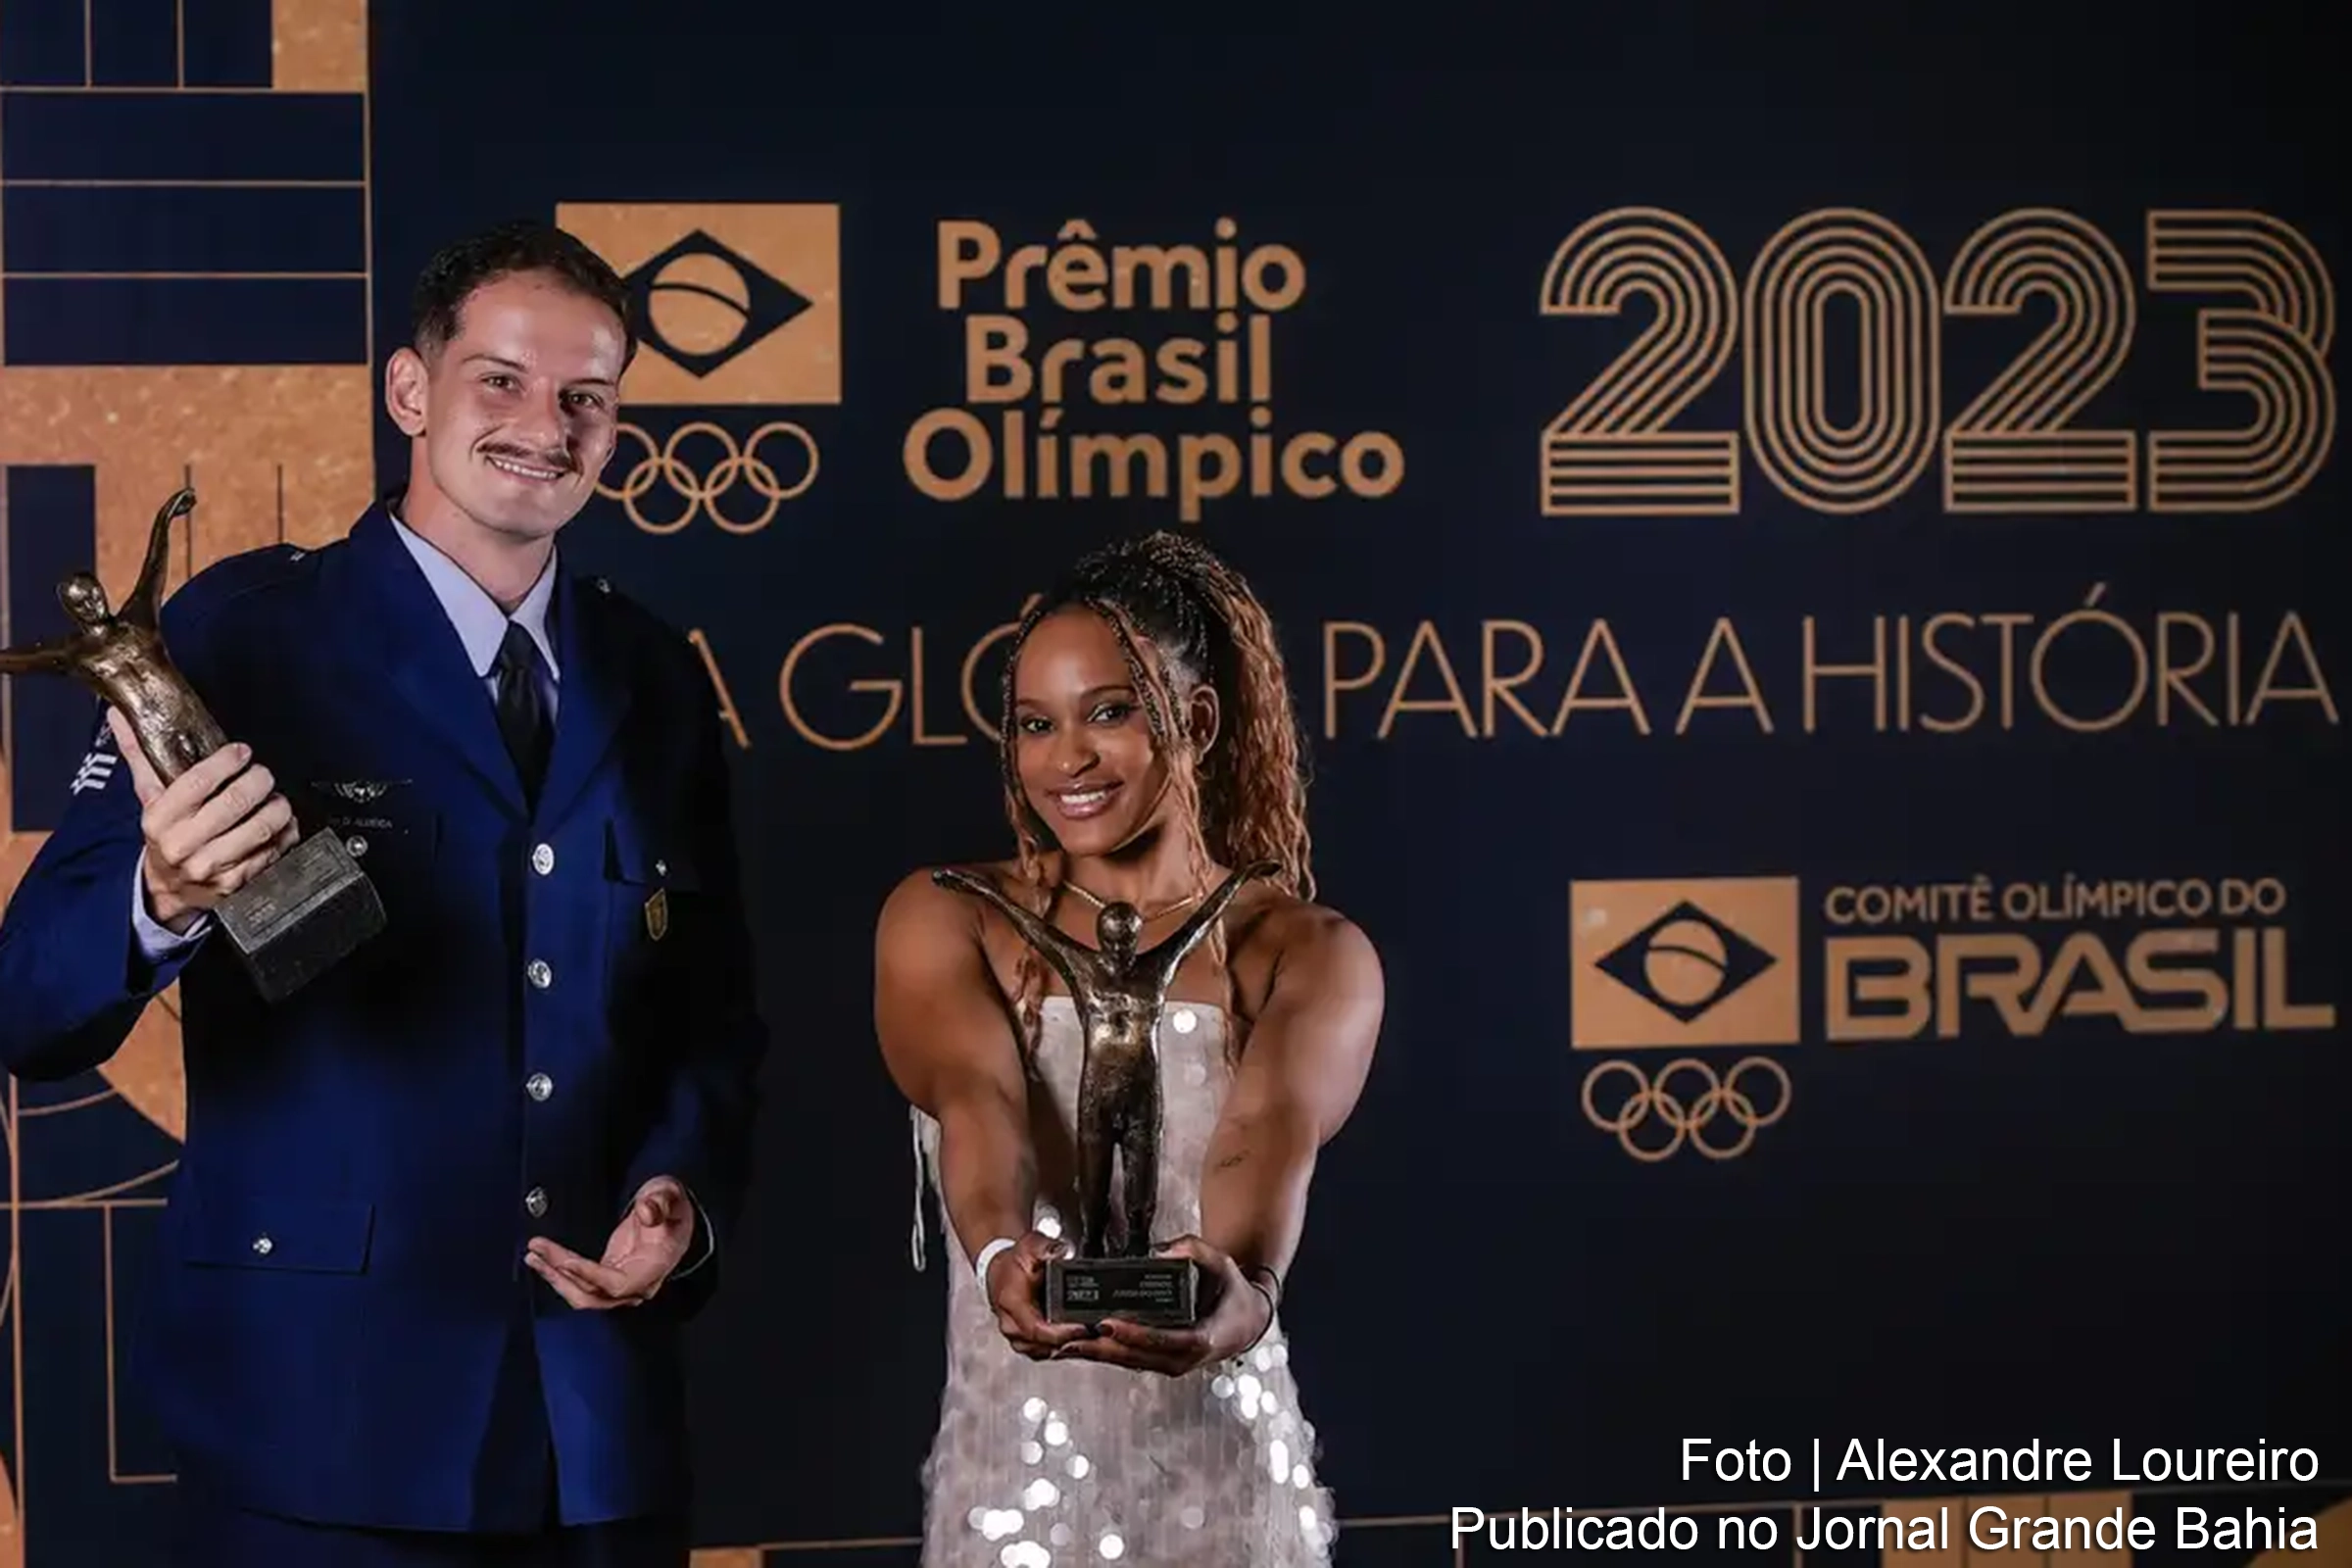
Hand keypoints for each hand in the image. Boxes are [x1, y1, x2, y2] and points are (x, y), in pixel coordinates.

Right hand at [111, 708, 296, 932]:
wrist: (167, 889)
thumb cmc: (164, 835)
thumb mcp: (149, 797)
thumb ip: (140, 755)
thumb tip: (120, 714)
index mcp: (159, 820)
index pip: (196, 782)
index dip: (225, 762)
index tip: (240, 752)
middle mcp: (183, 846)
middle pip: (234, 804)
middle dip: (258, 781)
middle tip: (263, 774)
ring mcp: (212, 868)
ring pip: (260, 828)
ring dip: (277, 807)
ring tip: (275, 798)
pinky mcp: (237, 883)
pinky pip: (274, 850)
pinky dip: (285, 832)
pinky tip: (280, 823)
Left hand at [525, 1176, 696, 1309]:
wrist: (675, 1213)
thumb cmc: (672, 1203)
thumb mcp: (670, 1195)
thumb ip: (660, 1202)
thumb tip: (646, 1212)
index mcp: (655, 1266)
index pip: (619, 1284)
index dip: (592, 1276)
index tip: (567, 1262)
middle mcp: (638, 1283)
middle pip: (594, 1296)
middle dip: (562, 1279)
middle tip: (537, 1255)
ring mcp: (621, 1283)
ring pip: (582, 1293)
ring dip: (555, 1277)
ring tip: (532, 1255)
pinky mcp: (607, 1277)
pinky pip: (579, 1283)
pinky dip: (559, 1273)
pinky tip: (541, 1260)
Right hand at [985, 1229, 1095, 1360]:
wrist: (1001, 1271)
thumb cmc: (1014, 1261)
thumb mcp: (1029, 1245)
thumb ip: (1045, 1247)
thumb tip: (1059, 1250)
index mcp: (1012, 1303)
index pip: (1036, 1328)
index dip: (1061, 1332)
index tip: (1083, 1328)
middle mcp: (1012, 1325)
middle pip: (1044, 1344)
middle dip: (1070, 1340)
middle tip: (1095, 1332)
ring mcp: (1018, 1337)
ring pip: (1046, 1351)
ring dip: (1068, 1346)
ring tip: (1091, 1335)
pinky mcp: (1025, 1342)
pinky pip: (1046, 1351)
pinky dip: (1062, 1347)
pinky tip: (1078, 1338)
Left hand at [1053, 1235, 1273, 1378]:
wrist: (1247, 1322)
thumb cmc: (1232, 1291)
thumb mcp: (1222, 1264)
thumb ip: (1196, 1250)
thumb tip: (1163, 1250)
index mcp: (1202, 1338)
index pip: (1163, 1340)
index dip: (1133, 1334)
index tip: (1107, 1325)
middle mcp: (1185, 1359)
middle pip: (1137, 1357)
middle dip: (1102, 1349)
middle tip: (1069, 1339)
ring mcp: (1173, 1364)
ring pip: (1129, 1362)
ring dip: (1097, 1356)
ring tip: (1065, 1346)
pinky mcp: (1163, 1363)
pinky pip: (1131, 1360)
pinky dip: (1106, 1355)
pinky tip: (1081, 1347)